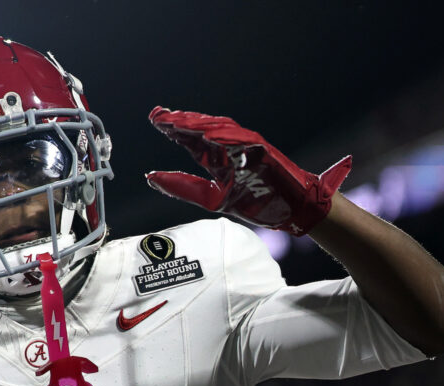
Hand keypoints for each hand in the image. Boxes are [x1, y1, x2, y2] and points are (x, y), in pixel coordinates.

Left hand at [146, 106, 352, 235]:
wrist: (293, 210)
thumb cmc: (257, 203)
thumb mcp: (210, 198)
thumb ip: (182, 186)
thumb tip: (150, 176)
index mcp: (217, 157)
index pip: (190, 139)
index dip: (172, 129)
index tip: (154, 120)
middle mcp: (230, 147)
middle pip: (202, 129)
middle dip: (180, 121)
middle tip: (158, 115)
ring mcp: (248, 147)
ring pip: (220, 130)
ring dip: (198, 124)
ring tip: (177, 121)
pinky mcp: (264, 152)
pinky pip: (243, 142)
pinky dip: (226, 137)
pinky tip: (207, 135)